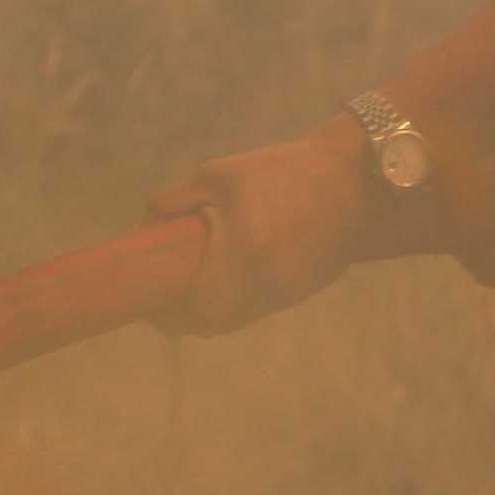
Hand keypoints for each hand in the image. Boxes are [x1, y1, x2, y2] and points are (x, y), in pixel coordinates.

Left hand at [142, 122, 372, 335]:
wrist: (351, 180)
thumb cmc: (281, 171)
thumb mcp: (219, 175)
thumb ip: (177, 202)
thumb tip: (146, 227)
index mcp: (240, 255)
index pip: (188, 303)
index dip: (160, 309)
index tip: (144, 297)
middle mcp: (260, 286)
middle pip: (206, 323)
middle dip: (178, 316)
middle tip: (160, 295)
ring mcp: (281, 296)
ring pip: (229, 322)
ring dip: (203, 313)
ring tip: (187, 289)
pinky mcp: (296, 296)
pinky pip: (251, 311)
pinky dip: (230, 304)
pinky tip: (222, 281)